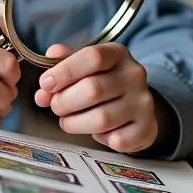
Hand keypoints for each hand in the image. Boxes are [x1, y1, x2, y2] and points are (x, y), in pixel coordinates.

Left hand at [34, 43, 158, 153]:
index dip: (64, 71)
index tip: (46, 84)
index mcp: (117, 54)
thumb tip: (45, 83)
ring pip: (102, 118)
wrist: (135, 105)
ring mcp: (144, 103)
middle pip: (93, 90)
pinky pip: (116, 139)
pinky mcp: (147, 128)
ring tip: (67, 121)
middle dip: (64, 101)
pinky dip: (99, 138)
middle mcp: (134, 75)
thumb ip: (61, 67)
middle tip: (55, 106)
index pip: (92, 57)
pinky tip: (96, 131)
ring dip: (75, 123)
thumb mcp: (83, 65)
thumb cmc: (101, 82)